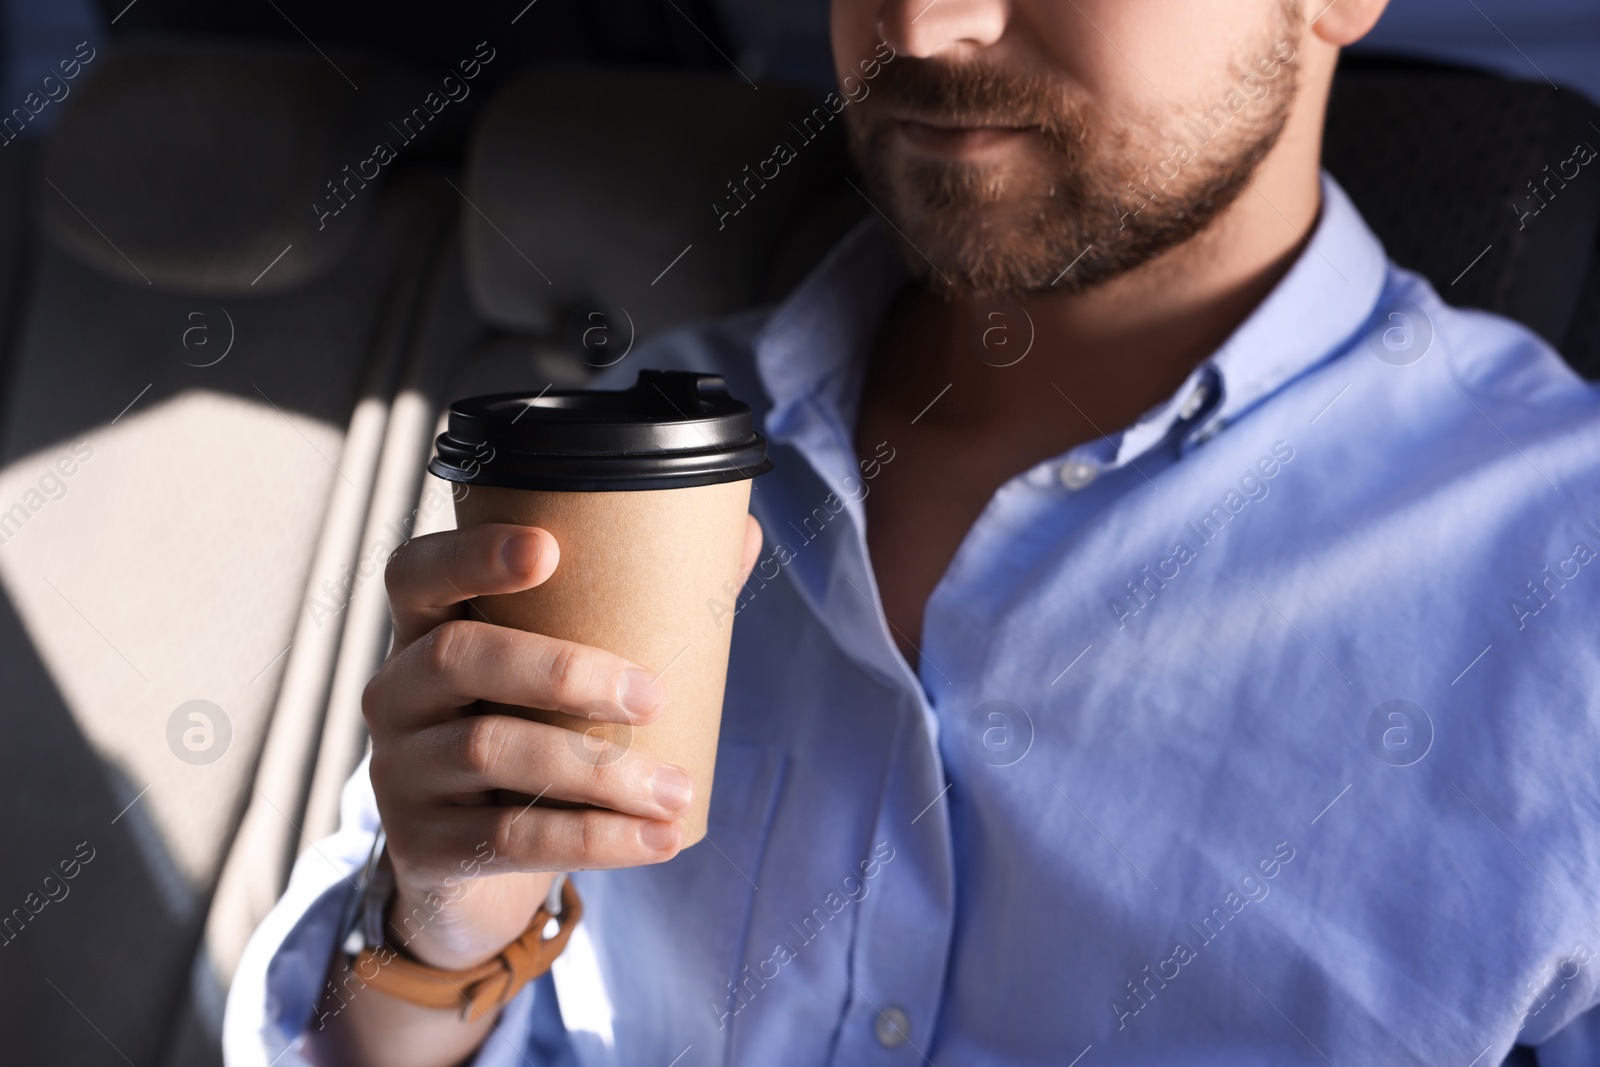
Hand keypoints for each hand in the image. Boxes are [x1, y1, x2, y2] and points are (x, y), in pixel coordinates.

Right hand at [362, 514, 763, 969]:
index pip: (416, 574)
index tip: (548, 548)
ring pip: (490, 751)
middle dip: (562, 670)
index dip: (471, 554)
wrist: (479, 871)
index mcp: (426, 630)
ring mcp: (399, 772)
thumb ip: (643, 609)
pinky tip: (656, 840)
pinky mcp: (422, 848)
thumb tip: (742, 537)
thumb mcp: (566, 679)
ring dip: (598, 771)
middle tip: (653, 696)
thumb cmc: (537, 738)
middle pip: (457, 656)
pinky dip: (594, 839)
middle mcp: (394, 693)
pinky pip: (508, 838)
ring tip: (676, 789)